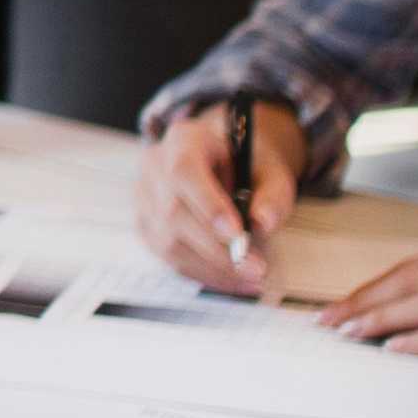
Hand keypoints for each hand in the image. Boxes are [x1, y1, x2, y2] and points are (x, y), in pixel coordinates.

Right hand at [131, 98, 308, 292]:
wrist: (225, 160)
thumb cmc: (247, 164)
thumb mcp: (271, 169)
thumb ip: (273, 193)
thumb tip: (263, 222)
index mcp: (184, 139)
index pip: (184, 171)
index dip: (207, 205)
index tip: (237, 235)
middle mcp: (154, 165)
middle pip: (173, 212)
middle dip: (216, 249)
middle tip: (255, 268)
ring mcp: (144, 196)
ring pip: (167, 241)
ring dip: (211, 267)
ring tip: (249, 277)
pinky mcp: (145, 225)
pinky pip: (168, 257)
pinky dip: (202, 273)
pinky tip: (231, 279)